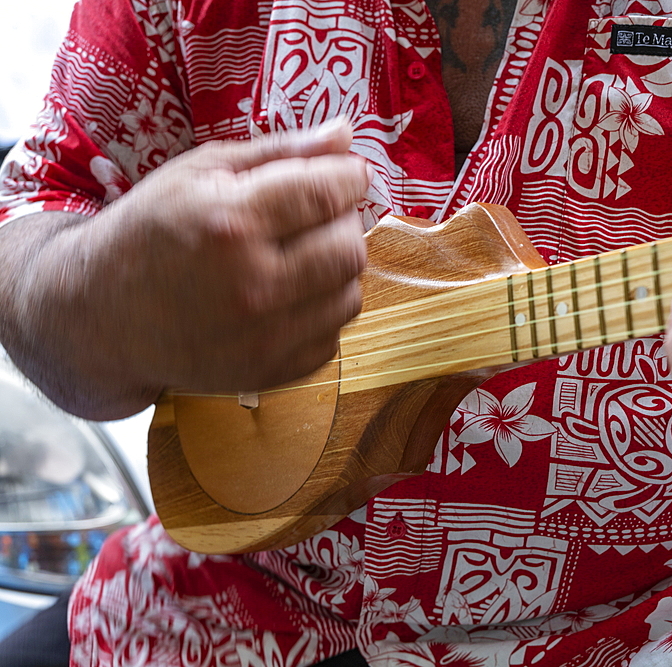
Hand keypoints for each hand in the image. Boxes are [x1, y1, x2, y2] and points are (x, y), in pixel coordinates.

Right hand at [21, 119, 369, 416]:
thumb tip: (345, 134)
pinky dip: (320, 312)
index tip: (349, 174)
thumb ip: (280, 152)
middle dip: (344, 223)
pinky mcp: (269, 372)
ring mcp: (262, 338)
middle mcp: (252, 285)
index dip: (351, 178)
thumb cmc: (150, 231)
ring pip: (349, 295)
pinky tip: (286, 295)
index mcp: (230, 223)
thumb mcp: (200, 173)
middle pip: (349, 248)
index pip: (327, 194)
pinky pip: (332, 336)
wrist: (100, 316)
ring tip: (299, 256)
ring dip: (336, 270)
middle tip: (317, 216)